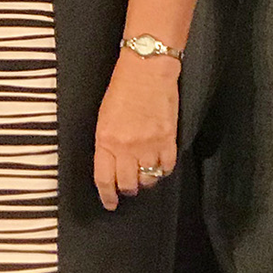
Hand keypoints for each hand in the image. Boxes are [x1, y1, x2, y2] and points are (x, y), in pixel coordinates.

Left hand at [92, 52, 179, 209]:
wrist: (147, 69)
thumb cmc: (122, 89)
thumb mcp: (104, 117)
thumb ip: (106, 144)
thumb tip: (113, 165)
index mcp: (105, 140)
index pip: (104, 178)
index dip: (107, 195)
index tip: (110, 203)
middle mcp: (126, 146)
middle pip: (128, 183)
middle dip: (128, 189)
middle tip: (129, 188)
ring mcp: (149, 144)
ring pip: (149, 178)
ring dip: (146, 180)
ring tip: (146, 174)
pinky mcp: (168, 138)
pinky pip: (167, 166)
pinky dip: (164, 170)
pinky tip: (161, 165)